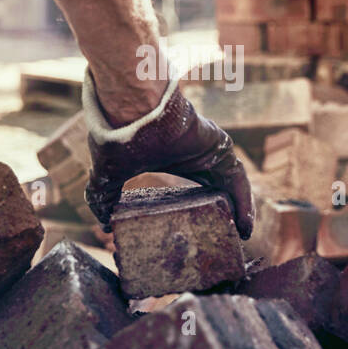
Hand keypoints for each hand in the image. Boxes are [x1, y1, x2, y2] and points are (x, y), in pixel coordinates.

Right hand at [83, 80, 253, 239]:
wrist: (131, 111)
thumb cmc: (119, 137)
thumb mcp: (109, 173)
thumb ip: (104, 196)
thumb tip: (103, 224)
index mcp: (170, 160)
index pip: (190, 187)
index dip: (196, 209)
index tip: (197, 231)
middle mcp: (192, 154)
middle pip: (215, 188)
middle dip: (222, 212)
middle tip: (223, 237)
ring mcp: (208, 150)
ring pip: (230, 185)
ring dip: (237, 209)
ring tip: (238, 235)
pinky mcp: (220, 147)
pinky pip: (237, 180)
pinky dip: (244, 203)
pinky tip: (244, 226)